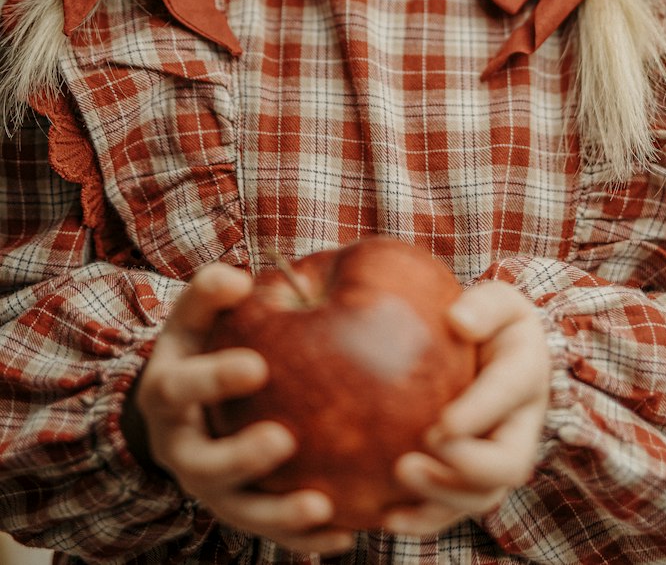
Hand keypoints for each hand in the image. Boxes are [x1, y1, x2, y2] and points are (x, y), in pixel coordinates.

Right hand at [133, 263, 355, 555]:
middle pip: (206, 464)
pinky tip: (347, 533)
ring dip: (279, 515)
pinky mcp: (239, 511)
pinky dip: (307, 539)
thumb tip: (237, 277)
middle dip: (242, 457)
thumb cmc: (200, 346)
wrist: (180, 407)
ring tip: (322, 506)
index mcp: (167, 396)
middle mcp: (182, 450)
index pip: (181, 388)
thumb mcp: (195, 318)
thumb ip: (210, 293)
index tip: (258, 366)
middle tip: (284, 439)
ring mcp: (209, 489)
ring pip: (240, 512)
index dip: (215, 379)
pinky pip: (272, 534)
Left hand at [382, 281, 550, 536]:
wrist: (487, 348)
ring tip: (398, 476)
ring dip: (441, 498)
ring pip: (481, 496)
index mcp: (526, 371)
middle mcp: (520, 423)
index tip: (442, 425)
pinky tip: (388, 517)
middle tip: (415, 458)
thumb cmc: (487, 320)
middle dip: (464, 469)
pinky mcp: (470, 479)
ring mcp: (497, 456)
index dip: (481, 412)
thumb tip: (458, 322)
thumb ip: (484, 305)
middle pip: (508, 464)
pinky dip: (424, 520)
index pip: (510, 391)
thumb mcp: (496, 300)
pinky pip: (453, 510)